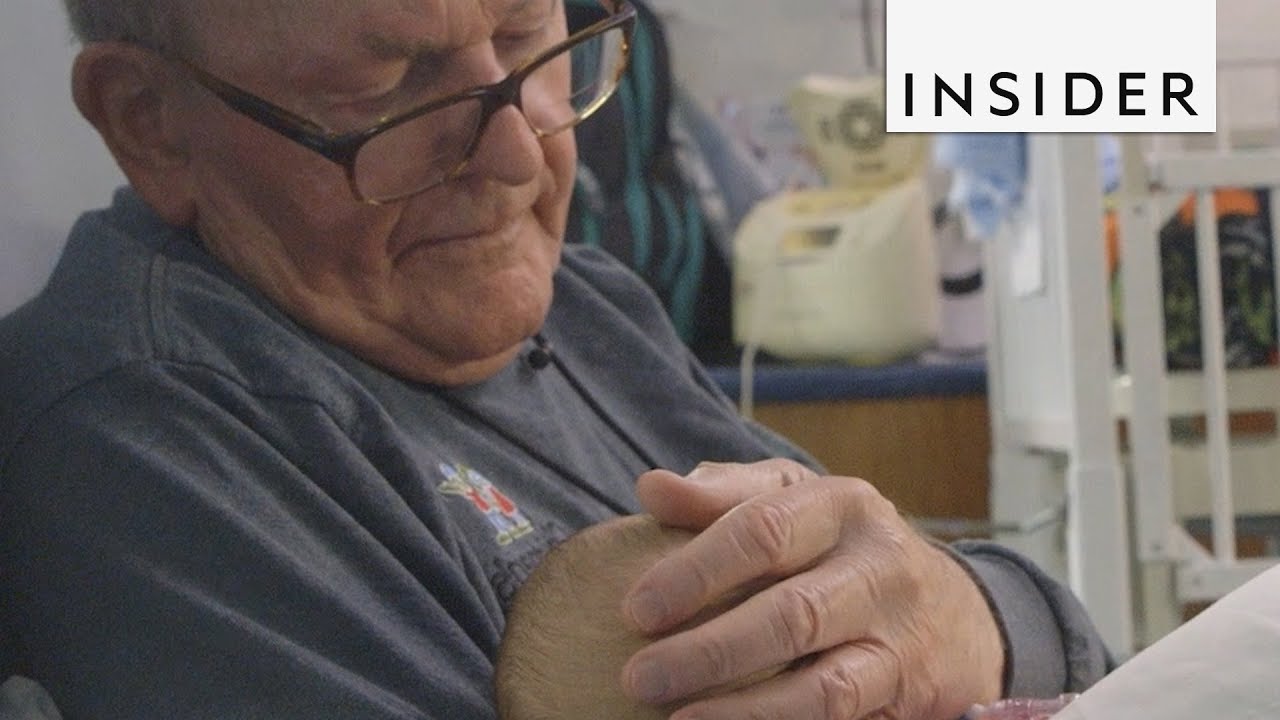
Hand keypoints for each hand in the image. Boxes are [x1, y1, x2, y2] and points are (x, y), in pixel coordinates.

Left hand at [620, 459, 1004, 719]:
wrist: (957, 610)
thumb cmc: (840, 547)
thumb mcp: (793, 500)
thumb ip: (725, 494)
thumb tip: (651, 487)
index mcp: (842, 504)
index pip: (763, 530)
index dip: (695, 571)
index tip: (636, 608)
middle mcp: (880, 565)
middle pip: (791, 613)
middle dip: (709, 650)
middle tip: (639, 677)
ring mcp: (899, 635)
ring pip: (822, 684)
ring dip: (744, 708)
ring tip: (676, 719)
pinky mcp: (907, 691)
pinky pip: (841, 718)